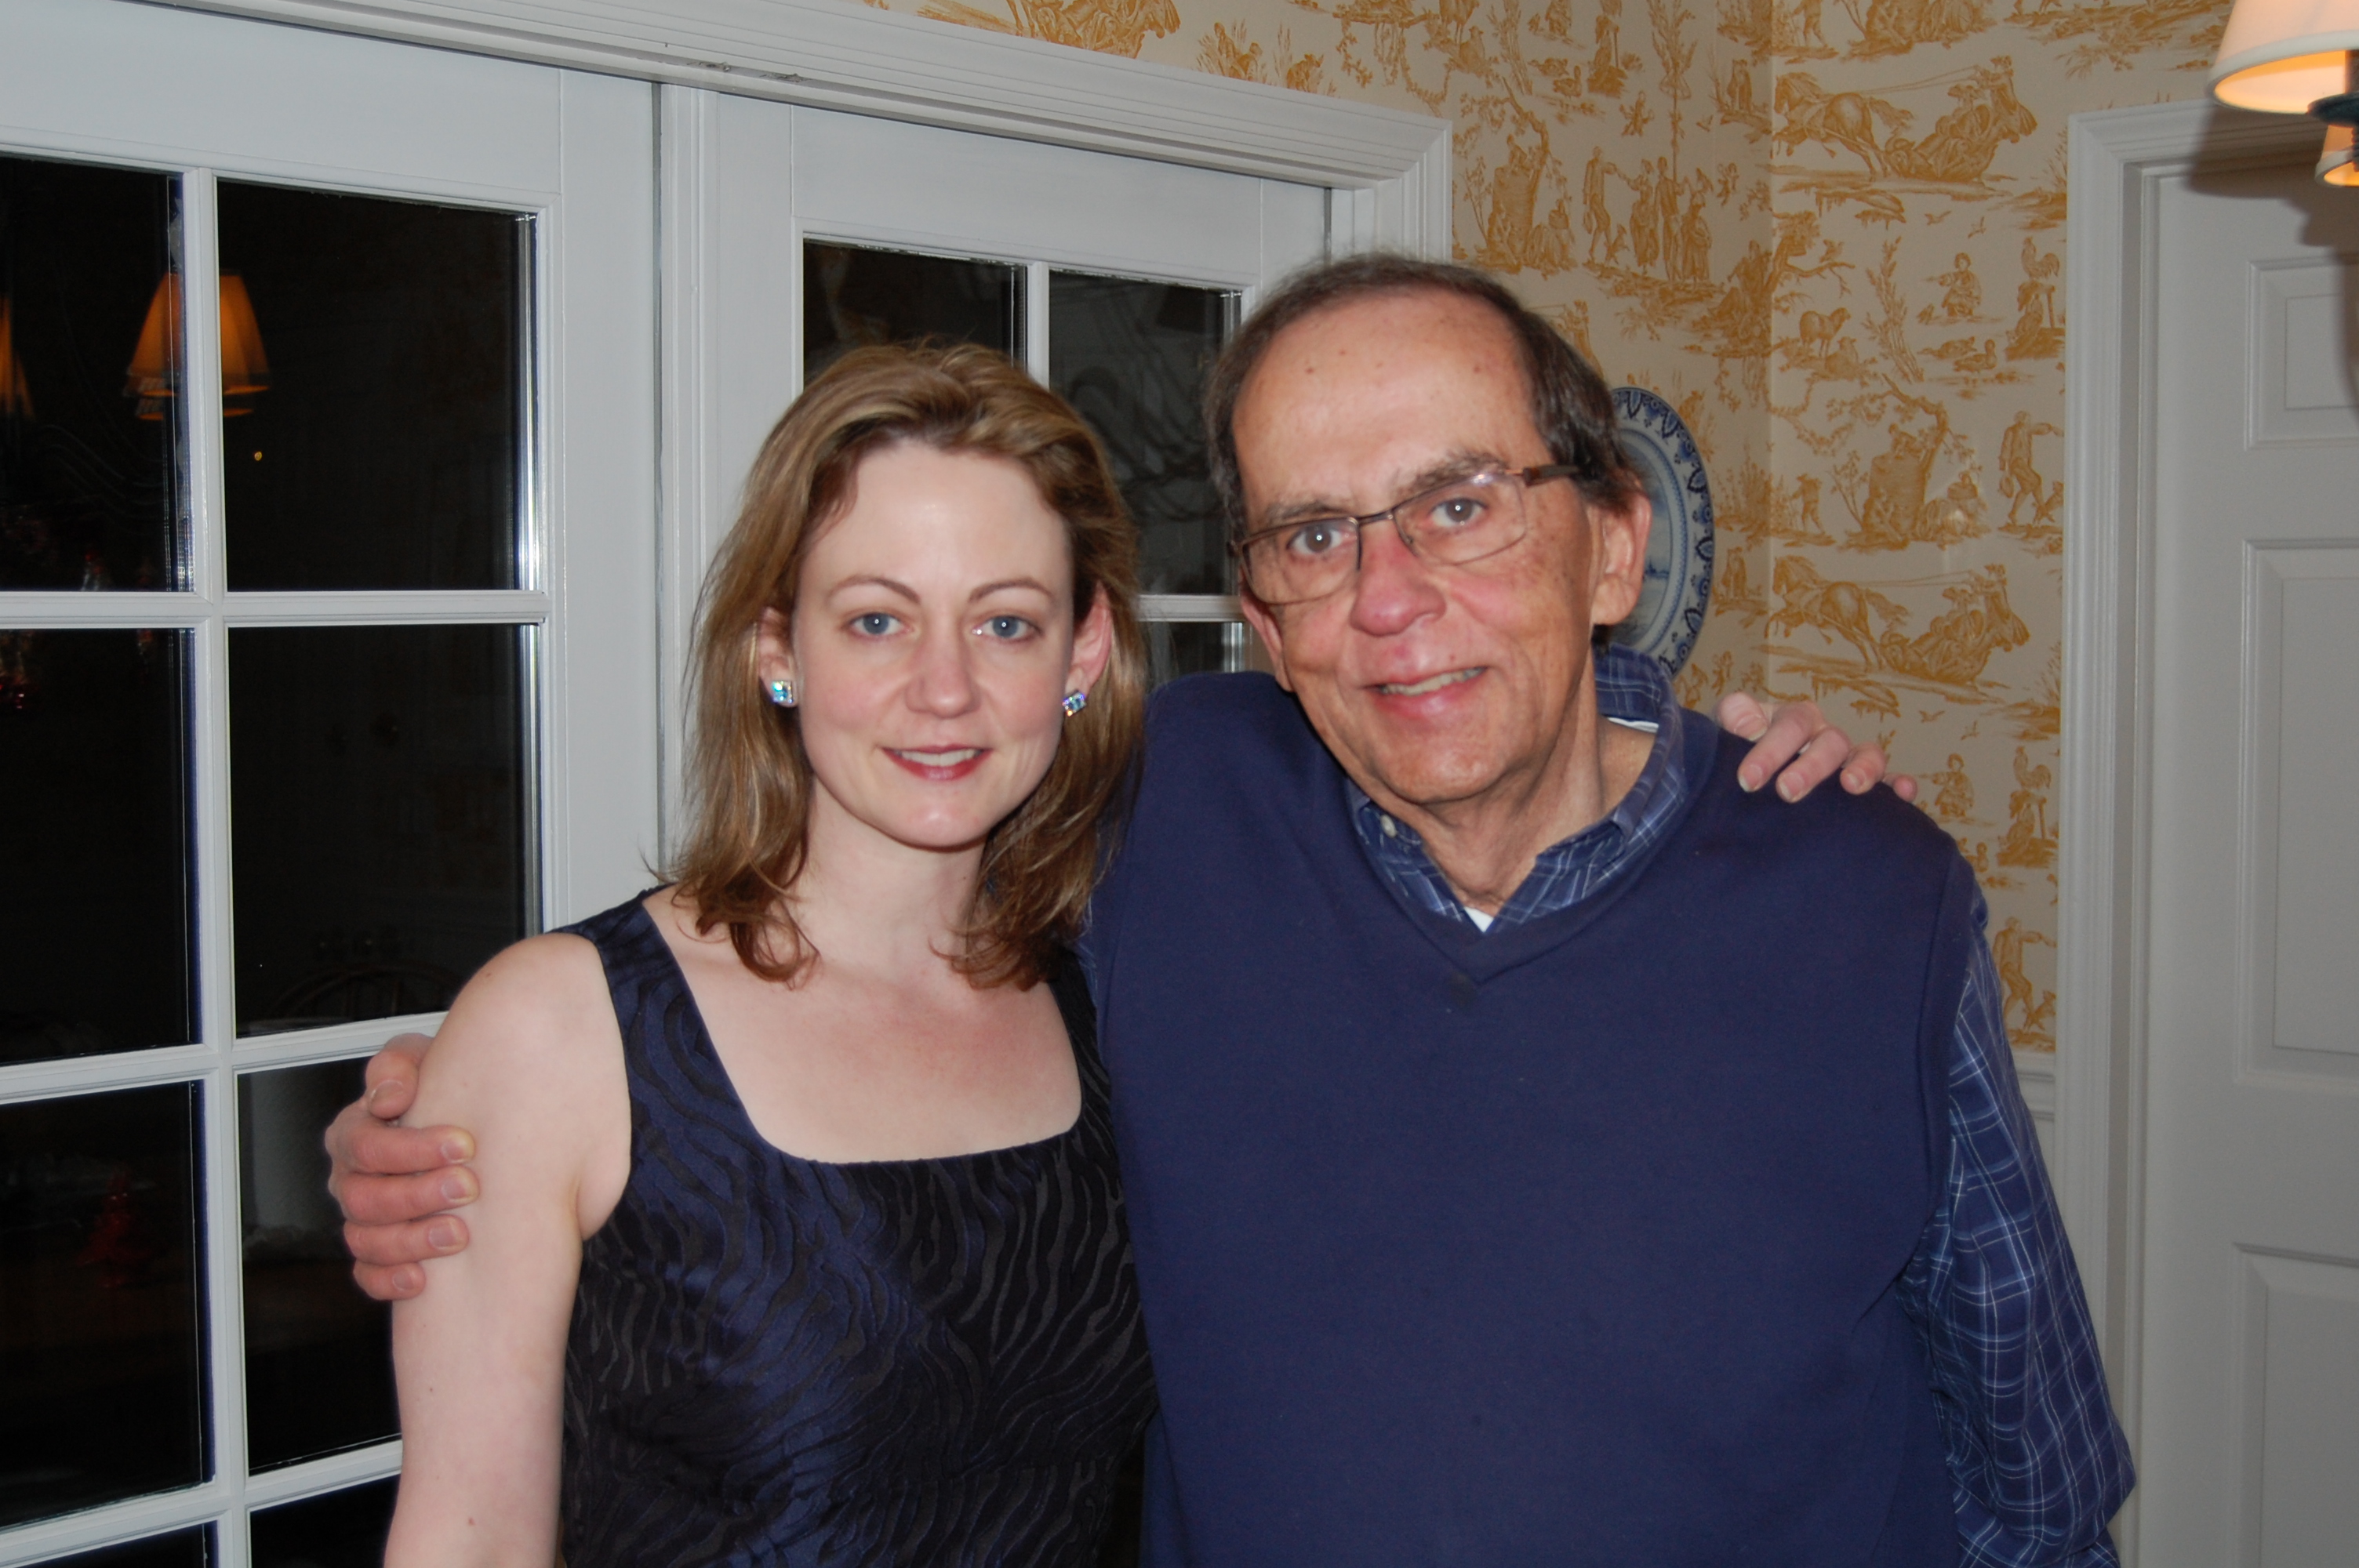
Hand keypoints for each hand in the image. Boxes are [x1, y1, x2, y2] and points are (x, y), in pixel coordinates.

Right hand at [324, 1031, 476, 1300]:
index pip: (363, 1143)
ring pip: (366, 1239)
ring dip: (412, 1239)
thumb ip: (400, 1064)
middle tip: (468, 1187)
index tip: (463, 1144)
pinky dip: (390, 1280)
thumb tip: (389, 1094)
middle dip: (417, 1194)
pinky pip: (368, 1274)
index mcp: (355, 1131)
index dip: (410, 1147)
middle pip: (363, 1196)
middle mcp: (351, 1177)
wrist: (470, 1125)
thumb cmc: (444, 1092)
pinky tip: (423, 1278)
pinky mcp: (377, 1252)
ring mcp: (362, 1217)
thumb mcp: (426, 1062)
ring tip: (459, 1233)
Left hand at [1716, 692, 1918, 804]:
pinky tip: (1904, 792)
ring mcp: (1847, 758)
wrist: (1742, 774)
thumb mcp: (1724, 729)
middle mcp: (1824, 735)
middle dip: (1810, 767)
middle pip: (1829, 741)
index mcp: (1792, 719)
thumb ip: (1733, 718)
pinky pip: (1889, 780)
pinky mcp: (1863, 782)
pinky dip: (1899, 783)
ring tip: (1851, 786)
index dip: (1771, 750)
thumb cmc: (1734, 749)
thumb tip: (1749, 726)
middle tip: (1788, 792)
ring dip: (1863, 768)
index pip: (1790, 725)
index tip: (1749, 779)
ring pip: (1866, 754)